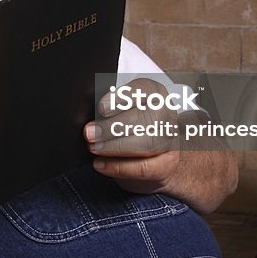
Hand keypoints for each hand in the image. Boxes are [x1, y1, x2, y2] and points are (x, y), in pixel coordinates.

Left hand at [84, 78, 237, 210]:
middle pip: (144, 119)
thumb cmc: (132, 129)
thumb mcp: (122, 111)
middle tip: (89, 133)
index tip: (102, 108)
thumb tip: (85, 113)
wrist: (163, 160)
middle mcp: (167, 115)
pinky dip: (118, 167)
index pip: (144, 90)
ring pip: (147, 143)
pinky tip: (99, 165)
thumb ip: (109, 109)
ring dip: (115, 147)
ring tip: (93, 148)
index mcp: (155, 94)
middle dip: (114, 127)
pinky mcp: (166, 166)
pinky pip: (143, 167)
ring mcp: (170, 141)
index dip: (123, 98)